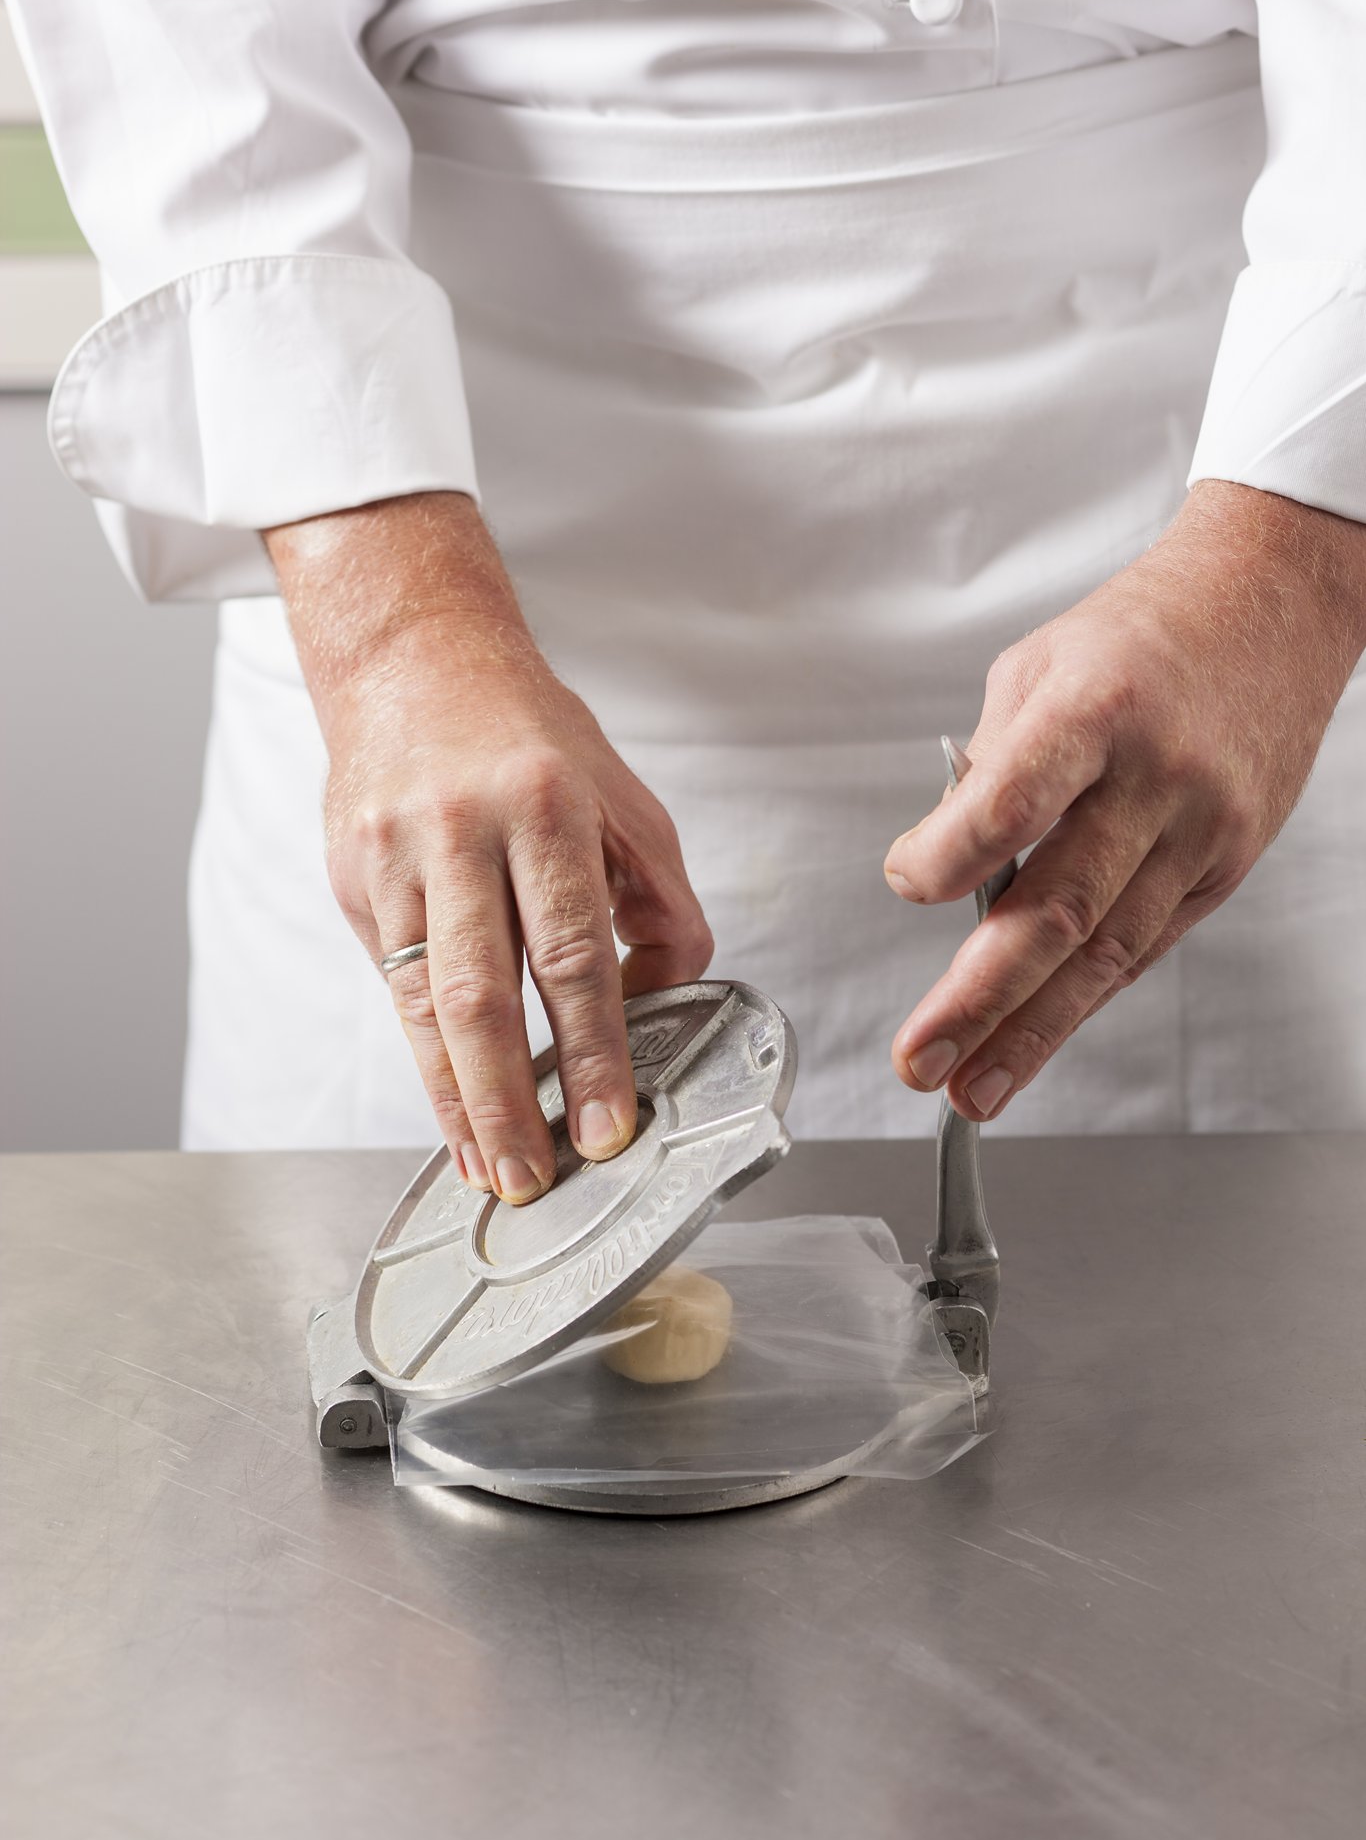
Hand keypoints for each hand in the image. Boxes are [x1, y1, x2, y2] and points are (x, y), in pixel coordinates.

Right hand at [266, 492, 711, 1201]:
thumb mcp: (626, 801)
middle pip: (483, 991)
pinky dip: (423, 1056)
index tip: (609, 1125)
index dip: (595, 1050)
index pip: (576, 954)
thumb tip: (664, 1001)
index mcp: (546, 805)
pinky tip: (452, 1106)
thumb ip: (660, 902)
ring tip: (492, 1168)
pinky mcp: (352, 877)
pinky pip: (392, 983)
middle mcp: (462, 830)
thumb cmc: (531, 737)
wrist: (414, 661)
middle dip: (512, 1099)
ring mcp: (395, 855)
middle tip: (538, 1178)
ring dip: (458, 1098)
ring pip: (423, 1001)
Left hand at [883, 480, 1365, 1120]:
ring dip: (1031, 1032)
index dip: (953, 853)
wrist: (1272, 608)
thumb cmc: (1146, 633)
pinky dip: (1084, 1000)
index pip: (1018, 796)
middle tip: (922, 1058)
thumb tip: (941, 864)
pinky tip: (1035, 1042)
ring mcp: (1202, 830)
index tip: (905, 882)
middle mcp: (1159, 777)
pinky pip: (1144, 948)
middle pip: (1064, 905)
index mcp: (1099, 707)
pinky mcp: (1226, 866)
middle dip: (982, 998)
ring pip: (1109, 952)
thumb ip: (988, 766)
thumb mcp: (1039, 665)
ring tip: (972, 1087)